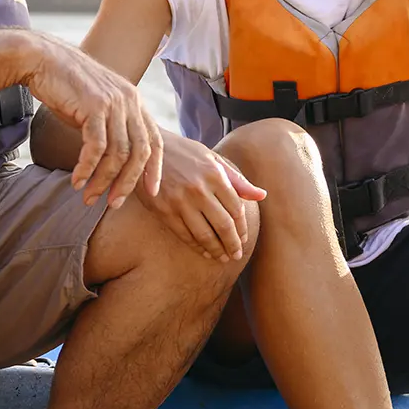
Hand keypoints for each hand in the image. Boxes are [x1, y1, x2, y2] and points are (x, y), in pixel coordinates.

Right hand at [24, 35, 162, 207]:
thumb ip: (112, 128)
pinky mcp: (94, 106)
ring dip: (103, 181)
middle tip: (113, 204)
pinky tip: (76, 181)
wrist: (43, 60)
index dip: (155, 170)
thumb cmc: (67, 88)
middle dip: (127, 183)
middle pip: (140, 153)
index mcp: (135, 102)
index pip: (155, 141)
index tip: (150, 194)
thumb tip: (116, 163)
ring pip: (118, 154)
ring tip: (88, 197)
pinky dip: (87, 169)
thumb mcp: (98, 107)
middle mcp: (130, 101)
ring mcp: (113, 103)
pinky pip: (96, 147)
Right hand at [143, 134, 266, 261]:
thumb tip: (262, 195)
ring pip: (204, 234)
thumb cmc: (184, 153)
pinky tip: (204, 251)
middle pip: (223, 225)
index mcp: (214, 175)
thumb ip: (237, 180)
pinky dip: (197, 246)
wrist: (146, 151)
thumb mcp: (212, 159)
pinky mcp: (165, 211)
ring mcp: (180, 202)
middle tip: (236, 254)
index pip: (236, 208)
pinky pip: (185, 234)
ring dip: (216, 250)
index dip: (242, 227)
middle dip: (233, 244)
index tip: (243, 238)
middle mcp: (199, 189)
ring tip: (222, 257)